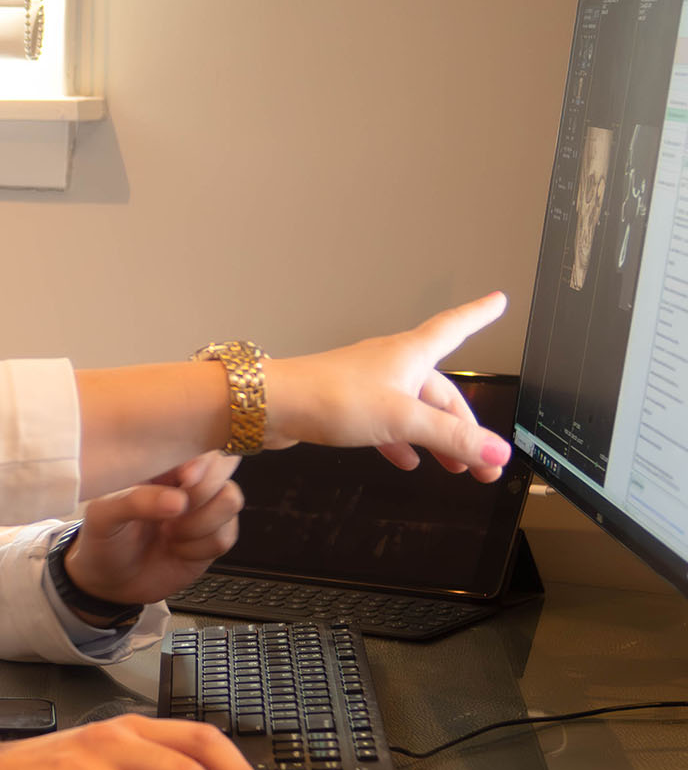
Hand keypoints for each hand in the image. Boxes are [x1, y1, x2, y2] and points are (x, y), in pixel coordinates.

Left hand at [64, 452, 243, 608]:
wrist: (110, 584)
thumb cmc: (103, 541)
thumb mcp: (104, 518)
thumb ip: (135, 502)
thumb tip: (176, 500)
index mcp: (157, 466)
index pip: (193, 444)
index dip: (198, 460)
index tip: (186, 479)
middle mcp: (183, 484)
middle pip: (222, 468)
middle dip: (202, 493)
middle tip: (175, 514)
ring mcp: (201, 510)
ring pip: (230, 500)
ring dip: (202, 523)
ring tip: (171, 533)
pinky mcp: (211, 538)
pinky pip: (227, 535)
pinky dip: (202, 547)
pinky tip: (178, 550)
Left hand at [267, 292, 511, 480]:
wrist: (272, 406)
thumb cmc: (330, 397)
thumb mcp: (403, 419)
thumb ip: (451, 438)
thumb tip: (498, 452)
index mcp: (410, 355)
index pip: (455, 327)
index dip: (479, 314)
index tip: (497, 301)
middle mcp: (392, 364)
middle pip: (442, 391)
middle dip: (467, 428)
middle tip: (485, 463)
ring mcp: (369, 384)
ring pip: (416, 411)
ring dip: (438, 440)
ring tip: (455, 468)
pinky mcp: (348, 404)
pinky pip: (388, 422)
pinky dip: (403, 441)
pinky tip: (406, 460)